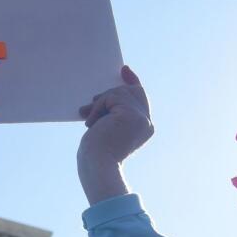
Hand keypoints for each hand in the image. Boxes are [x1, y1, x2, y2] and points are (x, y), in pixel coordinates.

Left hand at [76, 66, 153, 203]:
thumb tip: (100, 97)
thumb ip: (110, 112)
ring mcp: (141, 118)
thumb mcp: (105, 128)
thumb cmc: (96, 152)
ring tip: (89, 120)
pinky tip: (91, 123)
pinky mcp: (131, 114)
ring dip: (99, 104)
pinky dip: (97, 107)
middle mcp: (147, 122)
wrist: (96, 166)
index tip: (124, 70)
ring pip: (118, 92)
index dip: (133, 81)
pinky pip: (110, 97)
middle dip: (109, 94)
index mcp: (144, 127)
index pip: (141, 97)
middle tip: (91, 103)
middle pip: (131, 91)